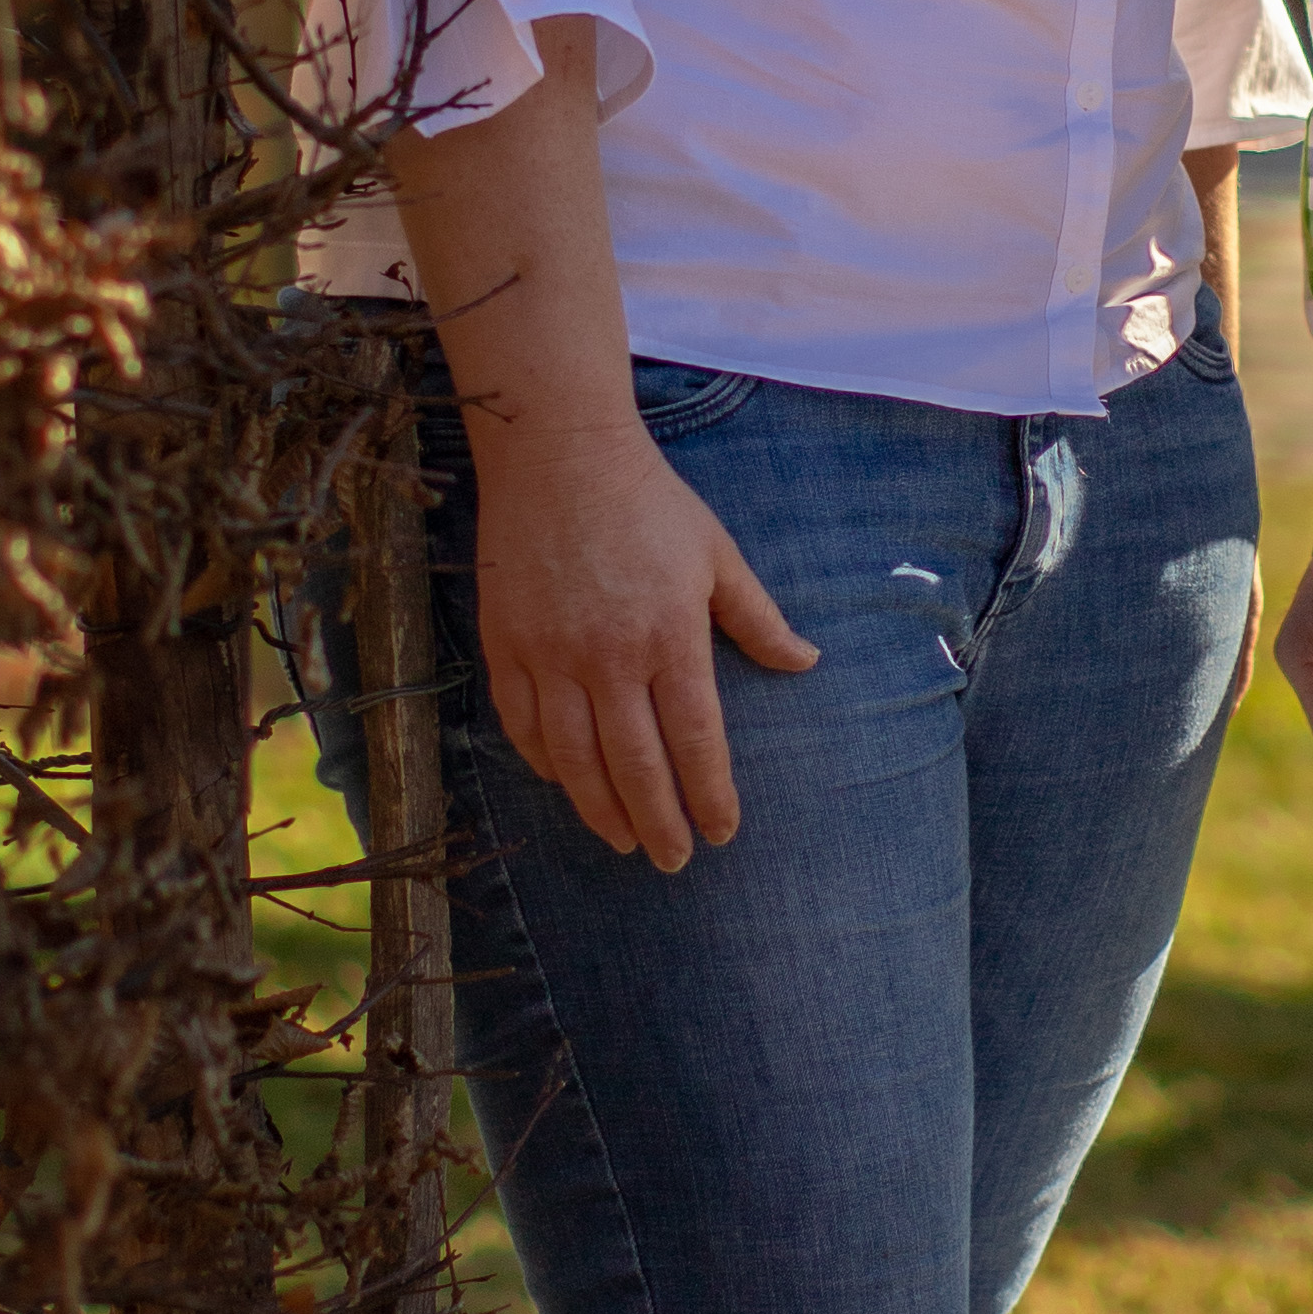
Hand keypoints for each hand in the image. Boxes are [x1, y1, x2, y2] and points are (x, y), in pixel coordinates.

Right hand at [472, 406, 815, 865]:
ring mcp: (551, 653)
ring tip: (622, 841)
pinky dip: (544, 764)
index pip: (696, 739)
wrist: (558, 452)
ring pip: (574, 758)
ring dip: (600, 809)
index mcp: (671, 635)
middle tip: (672, 860)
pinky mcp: (506, 644)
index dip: (709, 794)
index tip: (721, 833)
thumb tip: (806, 662)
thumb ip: (757, 618)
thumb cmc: (649, 501)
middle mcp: (609, 655)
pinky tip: (565, 784)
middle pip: (635, 764)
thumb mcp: (718, 553)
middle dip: (657, 822)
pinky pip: (522, 724)